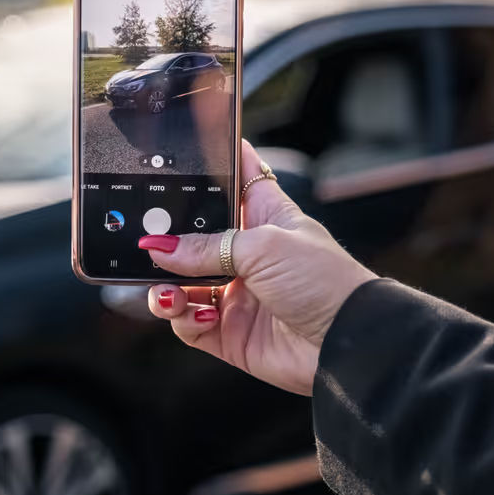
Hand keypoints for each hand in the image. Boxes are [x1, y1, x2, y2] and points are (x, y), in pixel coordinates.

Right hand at [142, 141, 376, 395]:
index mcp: (266, 218)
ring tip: (170, 291)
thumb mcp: (264, 246)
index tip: (184, 152)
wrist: (345, 342)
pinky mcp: (228, 332)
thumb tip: (160, 248)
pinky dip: (182, 318)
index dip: (214, 164)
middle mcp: (247, 255)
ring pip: (181, 284)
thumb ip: (207, 246)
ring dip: (166, 286)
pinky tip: (195, 312)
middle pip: (193, 238)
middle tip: (148, 242)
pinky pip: (188, 323)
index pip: (237, 180)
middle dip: (167, 239)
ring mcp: (236, 294)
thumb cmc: (323, 280)